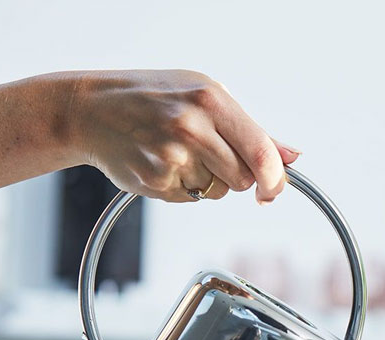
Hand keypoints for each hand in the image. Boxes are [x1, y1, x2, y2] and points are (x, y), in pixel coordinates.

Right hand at [65, 70, 299, 203]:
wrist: (92, 109)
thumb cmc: (154, 98)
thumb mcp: (205, 96)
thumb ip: (253, 131)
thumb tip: (292, 157)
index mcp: (211, 100)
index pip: (261, 153)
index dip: (276, 180)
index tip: (274, 190)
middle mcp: (191, 127)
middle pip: (243, 178)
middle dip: (238, 176)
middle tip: (213, 155)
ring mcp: (171, 156)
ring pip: (218, 191)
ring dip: (209, 181)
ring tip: (181, 153)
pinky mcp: (154, 181)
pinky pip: (191, 198)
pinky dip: (184, 187)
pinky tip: (163, 163)